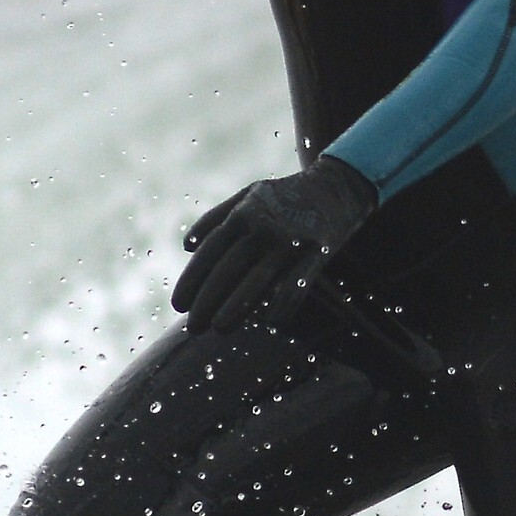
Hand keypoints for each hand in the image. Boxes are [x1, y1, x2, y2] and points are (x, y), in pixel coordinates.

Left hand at [171, 156, 378, 337]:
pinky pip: (297, 284)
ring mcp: (291, 239)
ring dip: (236, 308)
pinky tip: (270, 323)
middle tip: (193, 326)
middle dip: (208, 300)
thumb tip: (187, 246)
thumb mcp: (248, 195)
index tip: (179, 304)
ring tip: (219, 329)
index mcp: (243, 212)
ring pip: (258, 280)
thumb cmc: (285, 195)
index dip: (192, 279)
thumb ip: (215, 218)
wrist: (336, 185)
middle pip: (229, 269)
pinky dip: (283, 305)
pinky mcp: (317, 251)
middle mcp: (264, 225)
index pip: (210, 250)